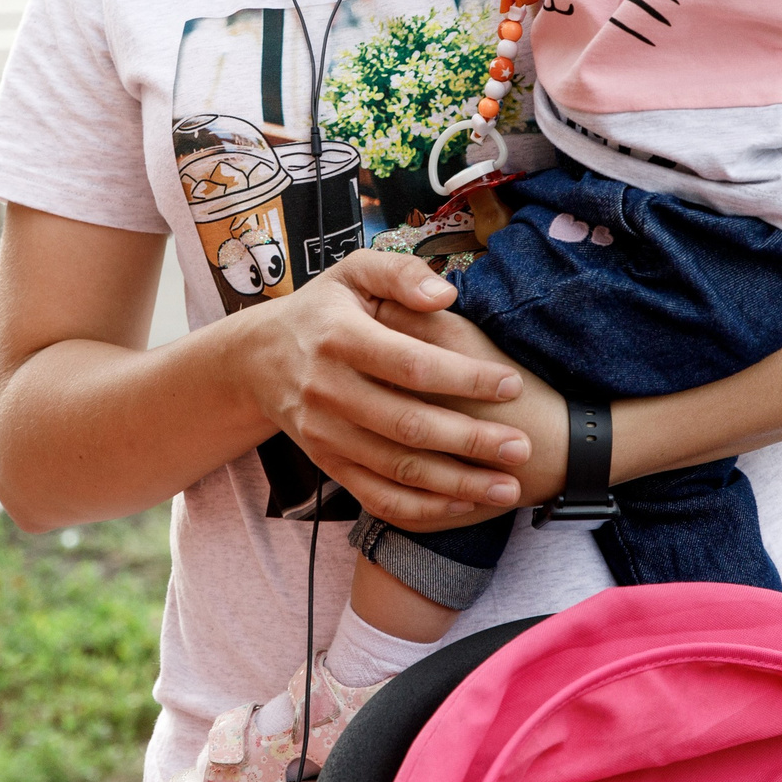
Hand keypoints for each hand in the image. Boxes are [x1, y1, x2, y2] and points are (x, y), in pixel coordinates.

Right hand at [236, 248, 534, 525]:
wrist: (258, 360)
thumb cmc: (324, 309)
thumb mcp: (353, 273)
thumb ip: (399, 273)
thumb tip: (445, 293)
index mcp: (338, 337)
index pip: (410, 364)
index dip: (464, 377)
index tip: (512, 384)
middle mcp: (328, 390)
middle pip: (407, 425)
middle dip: (471, 440)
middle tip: (523, 447)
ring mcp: (325, 434)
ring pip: (397, 469)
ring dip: (457, 483)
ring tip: (508, 486)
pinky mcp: (327, 463)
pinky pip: (377, 497)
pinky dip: (422, 508)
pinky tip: (463, 504)